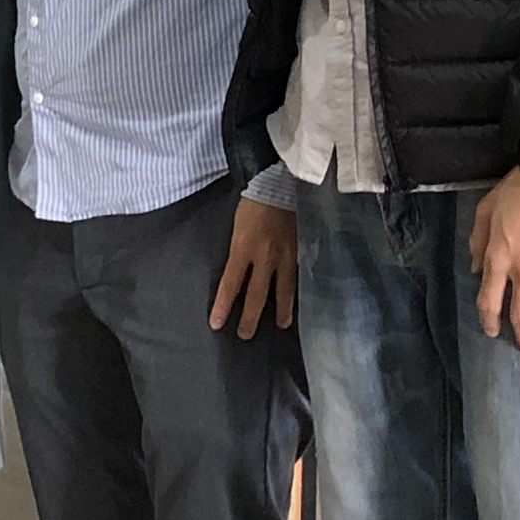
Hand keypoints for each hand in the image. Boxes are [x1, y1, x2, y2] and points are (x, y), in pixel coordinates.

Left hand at [211, 196, 299, 336]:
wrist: (283, 184)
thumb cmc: (255, 202)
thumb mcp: (238, 226)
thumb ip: (239, 250)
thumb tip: (238, 272)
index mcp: (243, 248)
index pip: (230, 284)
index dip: (223, 305)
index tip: (216, 324)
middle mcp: (265, 257)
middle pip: (256, 295)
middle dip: (250, 317)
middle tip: (245, 335)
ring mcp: (287, 256)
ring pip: (283, 291)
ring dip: (281, 310)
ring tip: (281, 325)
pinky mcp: (303, 252)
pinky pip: (301, 278)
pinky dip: (300, 292)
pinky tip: (302, 302)